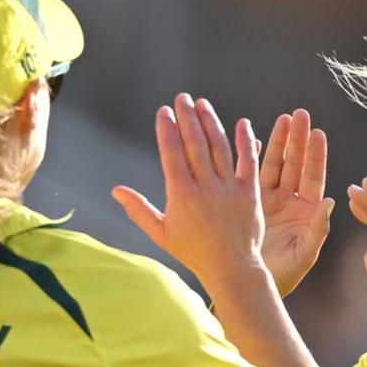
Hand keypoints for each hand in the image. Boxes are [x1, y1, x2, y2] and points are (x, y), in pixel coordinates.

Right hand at [113, 93, 267, 289]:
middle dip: (187, 117)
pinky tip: (242, 123)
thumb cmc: (193, 252)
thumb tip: (116, 191)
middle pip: (195, 143)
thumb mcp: (161, 233)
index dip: (167, 129)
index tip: (164, 111)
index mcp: (181, 195)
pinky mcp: (249, 192)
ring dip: (210, 122)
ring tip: (202, 104)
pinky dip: (245, 141)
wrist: (231, 267)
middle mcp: (205, 187)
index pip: (172, 153)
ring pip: (219, 147)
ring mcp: (229, 188)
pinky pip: (248, 161)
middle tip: (182, 98)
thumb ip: (139, 209)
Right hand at [258, 109, 335, 296]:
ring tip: (283, 119)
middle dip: (298, 139)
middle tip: (300, 115)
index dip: (315, 155)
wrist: (251, 287)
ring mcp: (270, 201)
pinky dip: (252, 157)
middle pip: (296, 164)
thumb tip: (331, 201)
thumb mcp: (305, 255)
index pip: (313, 177)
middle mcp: (290, 202)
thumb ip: (318, 229)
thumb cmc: (283, 277)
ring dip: (279, 142)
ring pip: (276, 165)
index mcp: (307, 213)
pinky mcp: (250, 203)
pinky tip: (253, 139)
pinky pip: (252, 175)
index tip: (318, 133)